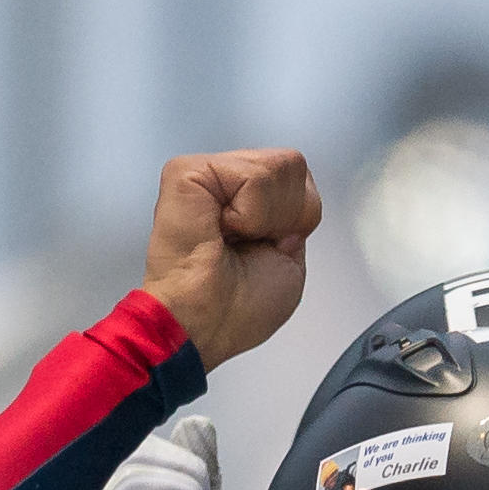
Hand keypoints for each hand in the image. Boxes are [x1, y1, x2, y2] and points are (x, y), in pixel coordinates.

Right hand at [143, 149, 319, 367]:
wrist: (205, 323)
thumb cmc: (236, 309)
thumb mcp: (290, 260)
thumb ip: (294, 218)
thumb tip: (292, 192)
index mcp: (244, 202)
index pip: (298, 175)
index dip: (300, 216)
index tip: (268, 248)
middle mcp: (224, 184)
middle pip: (292, 165)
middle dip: (286, 216)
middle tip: (247, 246)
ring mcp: (205, 174)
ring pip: (277, 167)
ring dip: (267, 218)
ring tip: (230, 240)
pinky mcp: (188, 171)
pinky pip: (253, 176)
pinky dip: (250, 214)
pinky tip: (220, 231)